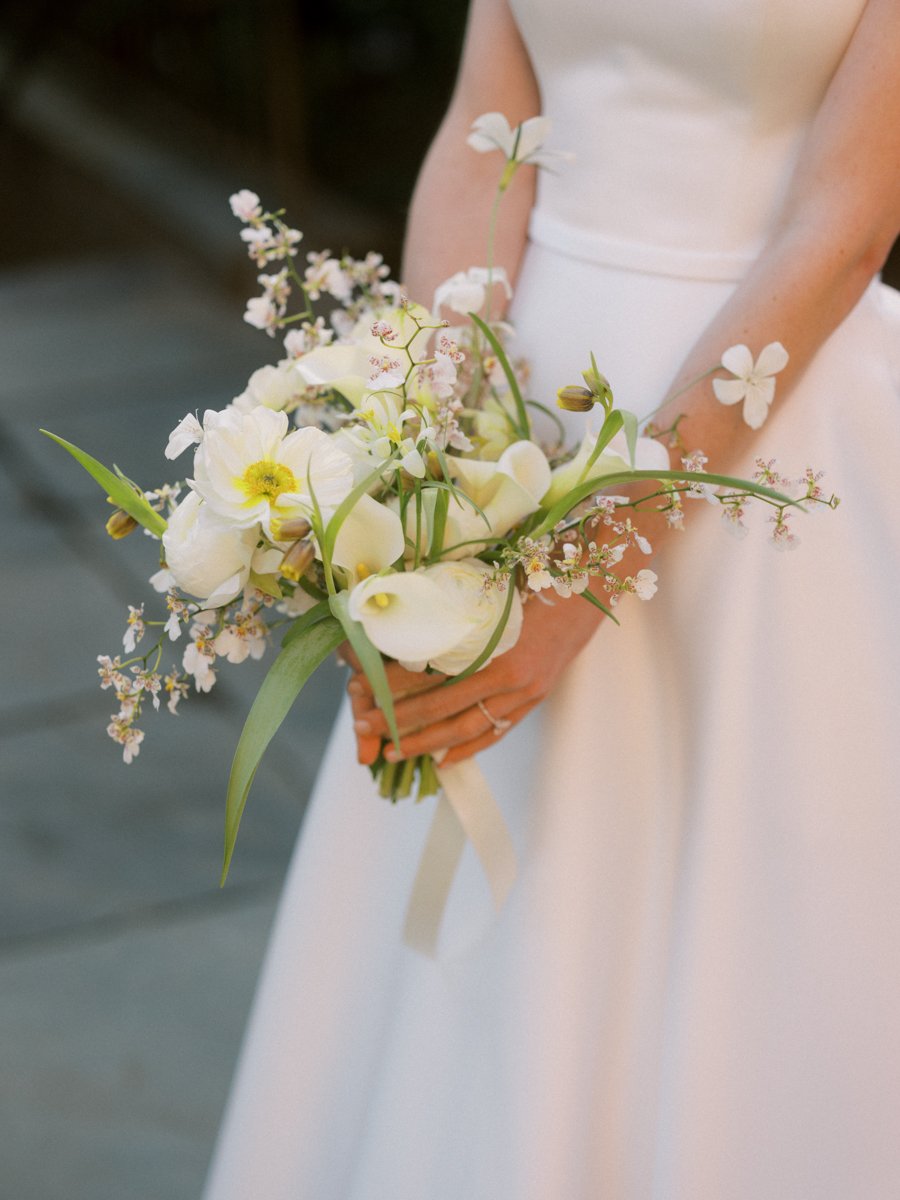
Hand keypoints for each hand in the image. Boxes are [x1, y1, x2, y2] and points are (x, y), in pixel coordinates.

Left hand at [347, 589, 603, 766]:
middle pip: (443, 705)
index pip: (433, 671)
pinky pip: (497, 731)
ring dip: (427, 742)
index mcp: (493, 642)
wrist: (592, 586)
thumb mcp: (492, 584)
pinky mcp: (535, 698)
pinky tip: (443, 760)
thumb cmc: (538, 574)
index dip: (394, 682)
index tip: (362, 685)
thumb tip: (403, 612)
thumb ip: (454, 605)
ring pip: (467, 727)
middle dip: (399, 718)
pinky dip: (469, 747)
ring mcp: (525, 691)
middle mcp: (509, 673)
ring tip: (394, 750)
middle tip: (364, 724)